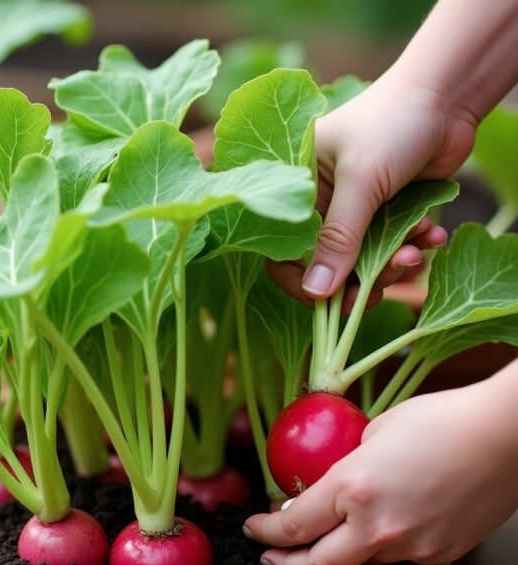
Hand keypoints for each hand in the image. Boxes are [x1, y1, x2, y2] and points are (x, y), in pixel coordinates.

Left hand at [243, 372, 517, 564]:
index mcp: (354, 488)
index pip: (294, 525)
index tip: (255, 526)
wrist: (508, 435)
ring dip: (338, 556)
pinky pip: (399, 560)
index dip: (266, 530)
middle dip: (285, 564)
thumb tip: (325, 481)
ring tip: (328, 541)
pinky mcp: (439, 554)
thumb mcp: (377, 430)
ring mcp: (412, 546)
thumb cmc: (446, 419)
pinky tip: (380, 532)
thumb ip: (345, 461)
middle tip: (271, 557)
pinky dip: (381, 549)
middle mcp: (378, 526)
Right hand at [270, 75, 476, 305]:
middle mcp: (323, 203)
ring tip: (416, 253)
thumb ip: (339, 239)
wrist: (449, 96)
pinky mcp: (389, 215)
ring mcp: (358, 211)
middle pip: (329, 266)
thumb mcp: (361, 181)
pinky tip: (432, 236)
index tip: (328, 300)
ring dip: (392, 266)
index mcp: (298, 188)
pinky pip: (393, 251)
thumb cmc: (393, 123)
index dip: (303, 280)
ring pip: (364, 265)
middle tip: (389, 275)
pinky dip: (413, 249)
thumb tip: (317, 295)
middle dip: (361, 278)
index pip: (285, 250)